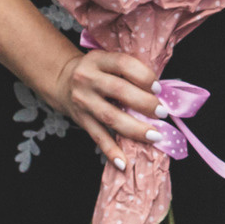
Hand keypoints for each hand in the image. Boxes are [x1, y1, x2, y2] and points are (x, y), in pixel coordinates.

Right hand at [48, 49, 161, 170]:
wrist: (62, 81)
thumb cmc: (96, 71)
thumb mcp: (107, 61)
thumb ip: (128, 72)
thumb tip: (161, 93)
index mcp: (98, 59)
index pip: (123, 64)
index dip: (143, 76)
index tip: (158, 88)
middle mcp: (87, 79)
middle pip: (119, 91)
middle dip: (144, 103)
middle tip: (162, 112)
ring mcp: (83, 101)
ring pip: (110, 117)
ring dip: (135, 129)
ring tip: (154, 136)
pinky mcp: (80, 120)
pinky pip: (98, 137)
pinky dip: (111, 151)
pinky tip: (124, 163)